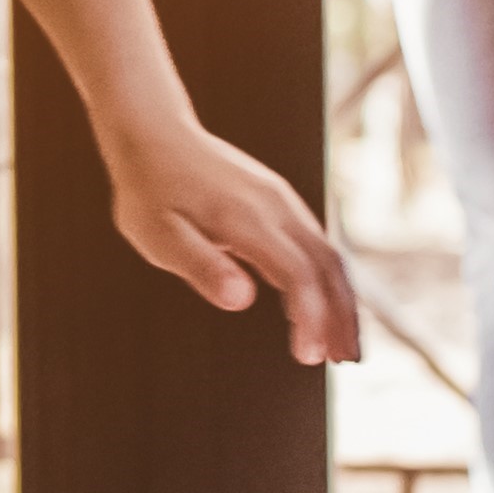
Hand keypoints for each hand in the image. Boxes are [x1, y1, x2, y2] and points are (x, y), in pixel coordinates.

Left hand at [105, 119, 359, 365]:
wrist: (153, 132)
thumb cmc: (148, 190)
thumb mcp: (157, 234)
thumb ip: (200, 265)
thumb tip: (241, 301)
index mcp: (247, 218)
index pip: (297, 275)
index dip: (310, 318)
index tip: (309, 357)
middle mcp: (275, 207)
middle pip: (328, 266)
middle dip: (341, 316)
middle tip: (345, 360)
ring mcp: (282, 201)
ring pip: (329, 255)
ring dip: (342, 300)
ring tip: (343, 345)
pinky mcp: (280, 201)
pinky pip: (316, 243)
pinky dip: (328, 279)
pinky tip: (322, 306)